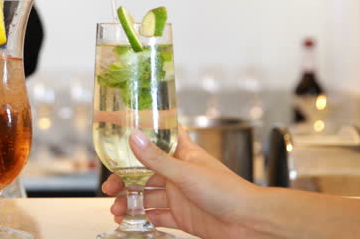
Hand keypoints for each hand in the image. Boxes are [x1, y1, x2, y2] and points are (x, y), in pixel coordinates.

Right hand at [102, 128, 259, 238]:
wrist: (249, 223)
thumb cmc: (229, 191)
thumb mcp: (186, 172)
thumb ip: (157, 159)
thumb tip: (134, 138)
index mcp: (183, 154)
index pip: (160, 138)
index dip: (142, 136)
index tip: (121, 135)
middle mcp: (180, 174)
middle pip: (145, 172)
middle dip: (125, 179)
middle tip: (110, 187)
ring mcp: (180, 196)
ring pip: (147, 196)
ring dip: (130, 201)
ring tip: (117, 209)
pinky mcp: (182, 216)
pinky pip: (156, 216)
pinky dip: (142, 218)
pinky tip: (130, 220)